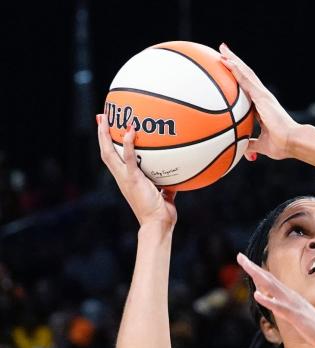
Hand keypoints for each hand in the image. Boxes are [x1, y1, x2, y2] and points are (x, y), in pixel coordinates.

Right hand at [96, 114, 175, 229]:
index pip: (114, 159)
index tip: (108, 129)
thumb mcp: (165, 196)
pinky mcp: (133, 180)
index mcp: (127, 180)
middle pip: (105, 152)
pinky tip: (130, 130)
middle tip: (100, 117)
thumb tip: (176, 179)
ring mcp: (125, 178)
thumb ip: (167, 186)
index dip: (109, 144)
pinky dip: (129, 144)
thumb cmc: (161, 215)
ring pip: (109, 153)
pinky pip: (129, 158)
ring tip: (105, 118)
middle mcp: (122, 178)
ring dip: (105, 135)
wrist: (158, 225)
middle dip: (101, 134)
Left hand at [219, 43, 299, 160]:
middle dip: (235, 63)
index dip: (239, 79)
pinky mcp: (262, 96)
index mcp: (263, 108)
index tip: (230, 71)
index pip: (248, 89)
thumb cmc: (282, 145)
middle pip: (246, 76)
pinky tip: (227, 61)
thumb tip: (241, 150)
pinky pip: (245, 79)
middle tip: (224, 51)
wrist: (292, 141)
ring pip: (245, 73)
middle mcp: (263, 98)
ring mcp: (263, 95)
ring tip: (223, 49)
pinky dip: (236, 69)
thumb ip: (251, 145)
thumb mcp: (261, 146)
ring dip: (234, 60)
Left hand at [237, 253, 314, 347]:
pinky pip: (280, 307)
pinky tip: (257, 295)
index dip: (257, 271)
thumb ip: (286, 308)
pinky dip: (269, 300)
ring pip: (273, 288)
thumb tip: (275, 302)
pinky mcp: (296, 316)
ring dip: (259, 277)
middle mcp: (291, 297)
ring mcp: (294, 305)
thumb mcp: (298, 316)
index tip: (244, 261)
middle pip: (269, 279)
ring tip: (246, 267)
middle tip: (239, 256)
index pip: (270, 281)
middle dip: (253, 268)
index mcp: (290, 297)